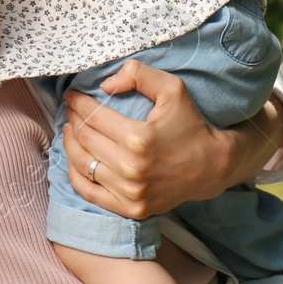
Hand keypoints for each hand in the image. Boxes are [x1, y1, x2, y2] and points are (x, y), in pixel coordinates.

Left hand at [60, 59, 282, 218]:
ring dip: (70, 144)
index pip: (93, 116)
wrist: (212, 167)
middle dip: (72, 119)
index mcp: (138, 138)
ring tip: (70, 130)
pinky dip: (76, 174)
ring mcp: (130, 192)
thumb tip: (105, 85)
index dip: (77, 102)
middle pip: (84, 139)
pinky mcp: (131, 209)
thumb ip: (139, 74)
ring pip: (82, 164)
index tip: (72, 95)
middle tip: (71, 109)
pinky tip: (73, 159)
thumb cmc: (191, 124)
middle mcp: (130, 168)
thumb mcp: (172, 89)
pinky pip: (89, 192)